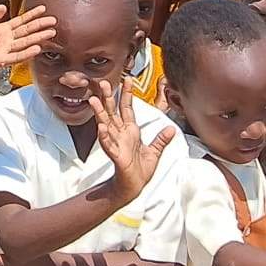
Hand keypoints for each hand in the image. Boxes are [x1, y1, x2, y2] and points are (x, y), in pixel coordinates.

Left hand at [0, 4, 58, 78]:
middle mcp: (7, 40)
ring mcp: (5, 50)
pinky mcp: (0, 59)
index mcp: (3, 30)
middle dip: (40, 26)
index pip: (21, 21)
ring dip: (38, 38)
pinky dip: (26, 53)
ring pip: (25, 43)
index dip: (32, 14)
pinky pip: (16, 56)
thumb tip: (3, 6)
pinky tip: (36, 49)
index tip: (43, 9)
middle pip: (27, 31)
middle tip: (53, 21)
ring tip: (50, 33)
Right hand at [93, 80, 175, 204]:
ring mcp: (117, 144)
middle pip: (113, 112)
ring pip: (106, 125)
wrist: (134, 187)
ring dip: (100, 113)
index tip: (127, 79)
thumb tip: (171, 128)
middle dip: (109, 97)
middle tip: (104, 83)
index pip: (127, 108)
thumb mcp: (155, 152)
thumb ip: (161, 139)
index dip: (127, 94)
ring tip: (94, 100)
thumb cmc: (140, 170)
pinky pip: (109, 144)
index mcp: (131, 131)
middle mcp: (121, 135)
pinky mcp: (117, 156)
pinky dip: (105, 136)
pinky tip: (101, 127)